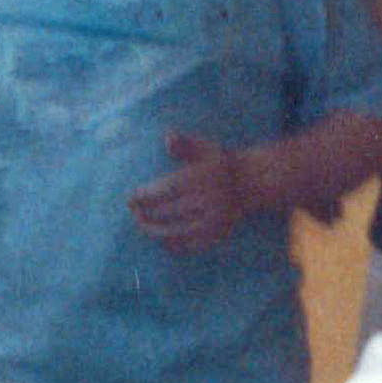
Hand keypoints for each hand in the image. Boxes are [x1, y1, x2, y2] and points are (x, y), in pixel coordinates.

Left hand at [128, 132, 256, 255]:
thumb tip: (168, 137)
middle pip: (169, 212)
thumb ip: (184, 144)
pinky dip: (175, 245)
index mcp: (203, 177)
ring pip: (178, 231)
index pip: (168, 189)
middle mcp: (209, 199)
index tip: (130, 198)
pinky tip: (162, 240)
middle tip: (132, 213)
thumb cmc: (220, 162)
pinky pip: (193, 244)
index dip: (146, 196)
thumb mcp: (205, 148)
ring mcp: (214, 219)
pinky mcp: (219, 233)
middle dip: (146, 214)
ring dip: (156, 231)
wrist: (251, 182)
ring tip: (142, 227)